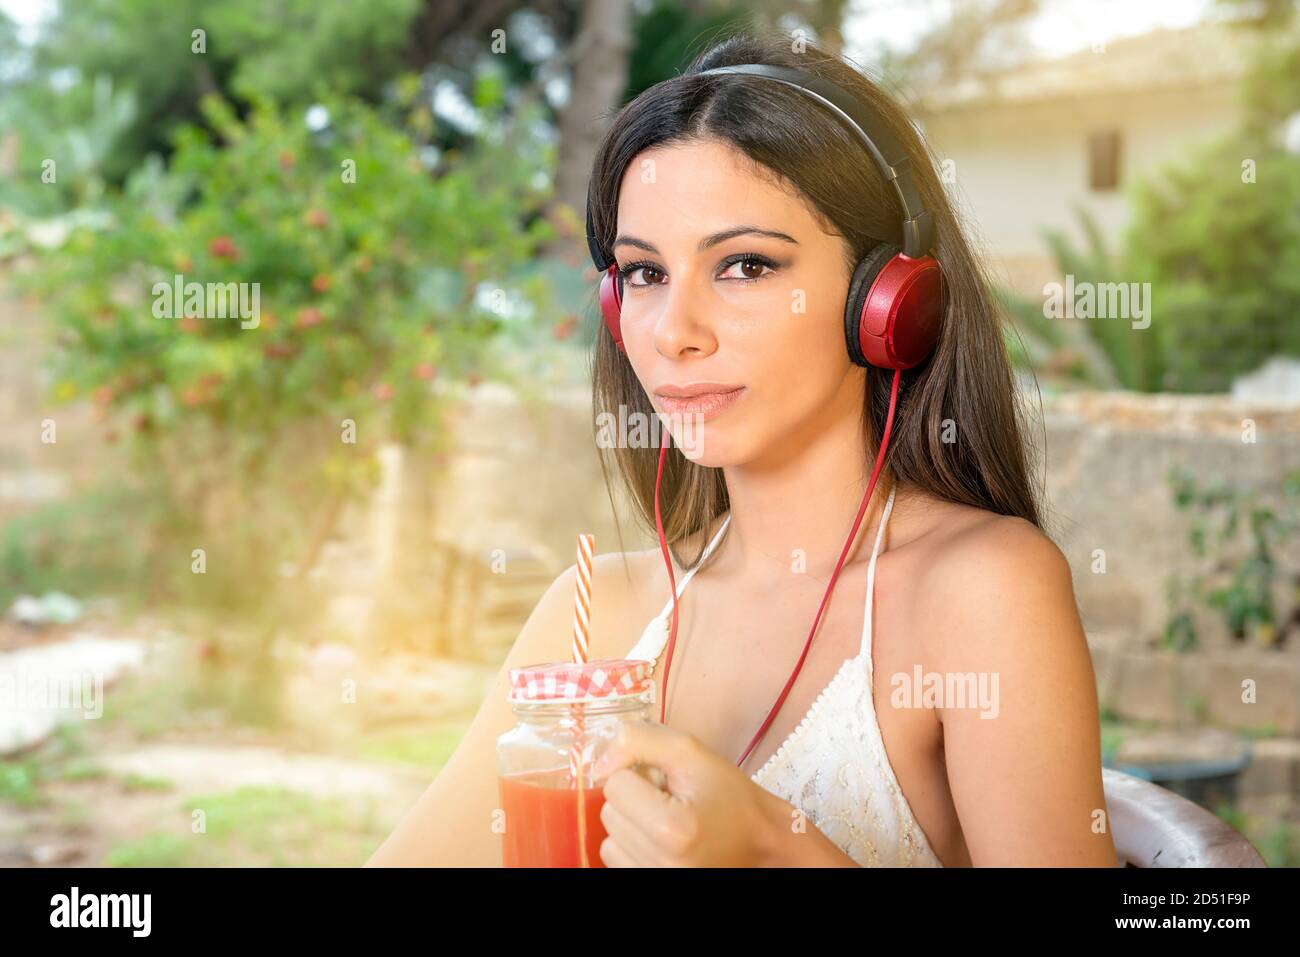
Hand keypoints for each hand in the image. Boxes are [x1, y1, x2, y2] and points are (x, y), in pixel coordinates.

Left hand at [589, 721, 780, 866]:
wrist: (760, 841)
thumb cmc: (730, 797)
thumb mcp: (691, 752)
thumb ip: (639, 741)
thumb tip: (599, 762)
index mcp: (672, 828)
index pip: (615, 784)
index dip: (640, 773)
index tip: (669, 782)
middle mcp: (660, 865)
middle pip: (609, 812)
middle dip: (634, 800)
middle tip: (672, 801)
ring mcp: (656, 880)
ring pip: (608, 840)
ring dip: (631, 825)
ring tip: (667, 822)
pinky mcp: (651, 886)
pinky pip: (616, 860)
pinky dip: (632, 847)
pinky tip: (660, 841)